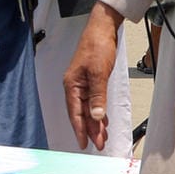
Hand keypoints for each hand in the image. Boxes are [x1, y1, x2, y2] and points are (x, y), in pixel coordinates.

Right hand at [63, 5, 124, 150]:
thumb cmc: (97, 47)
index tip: (84, 144)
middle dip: (90, 130)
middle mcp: (74, 86)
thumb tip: (95, 116)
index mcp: (72, 85)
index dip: (80, 130)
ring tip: (102, 136)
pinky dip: (98, 111)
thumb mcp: (98, 73)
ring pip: (88, 109)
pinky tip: (102, 119)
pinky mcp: (90, 80)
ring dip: (95, 123)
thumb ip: (97, 96)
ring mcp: (82, 83)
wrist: (102, 29)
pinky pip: (93, 101)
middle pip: (81, 113)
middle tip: (99, 144)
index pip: (75, 113)